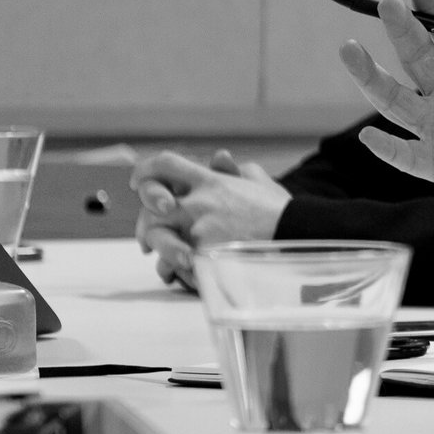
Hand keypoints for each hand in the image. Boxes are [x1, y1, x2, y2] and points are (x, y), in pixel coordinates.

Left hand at [131, 149, 289, 288]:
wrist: (296, 233)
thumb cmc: (280, 210)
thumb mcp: (259, 181)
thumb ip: (234, 170)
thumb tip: (220, 158)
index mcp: (210, 180)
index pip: (165, 165)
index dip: (145, 171)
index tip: (136, 181)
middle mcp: (199, 201)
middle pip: (152, 204)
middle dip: (145, 221)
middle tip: (147, 238)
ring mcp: (199, 228)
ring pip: (157, 235)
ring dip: (158, 248)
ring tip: (166, 263)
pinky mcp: (202, 254)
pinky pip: (172, 263)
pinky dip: (173, 271)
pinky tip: (179, 276)